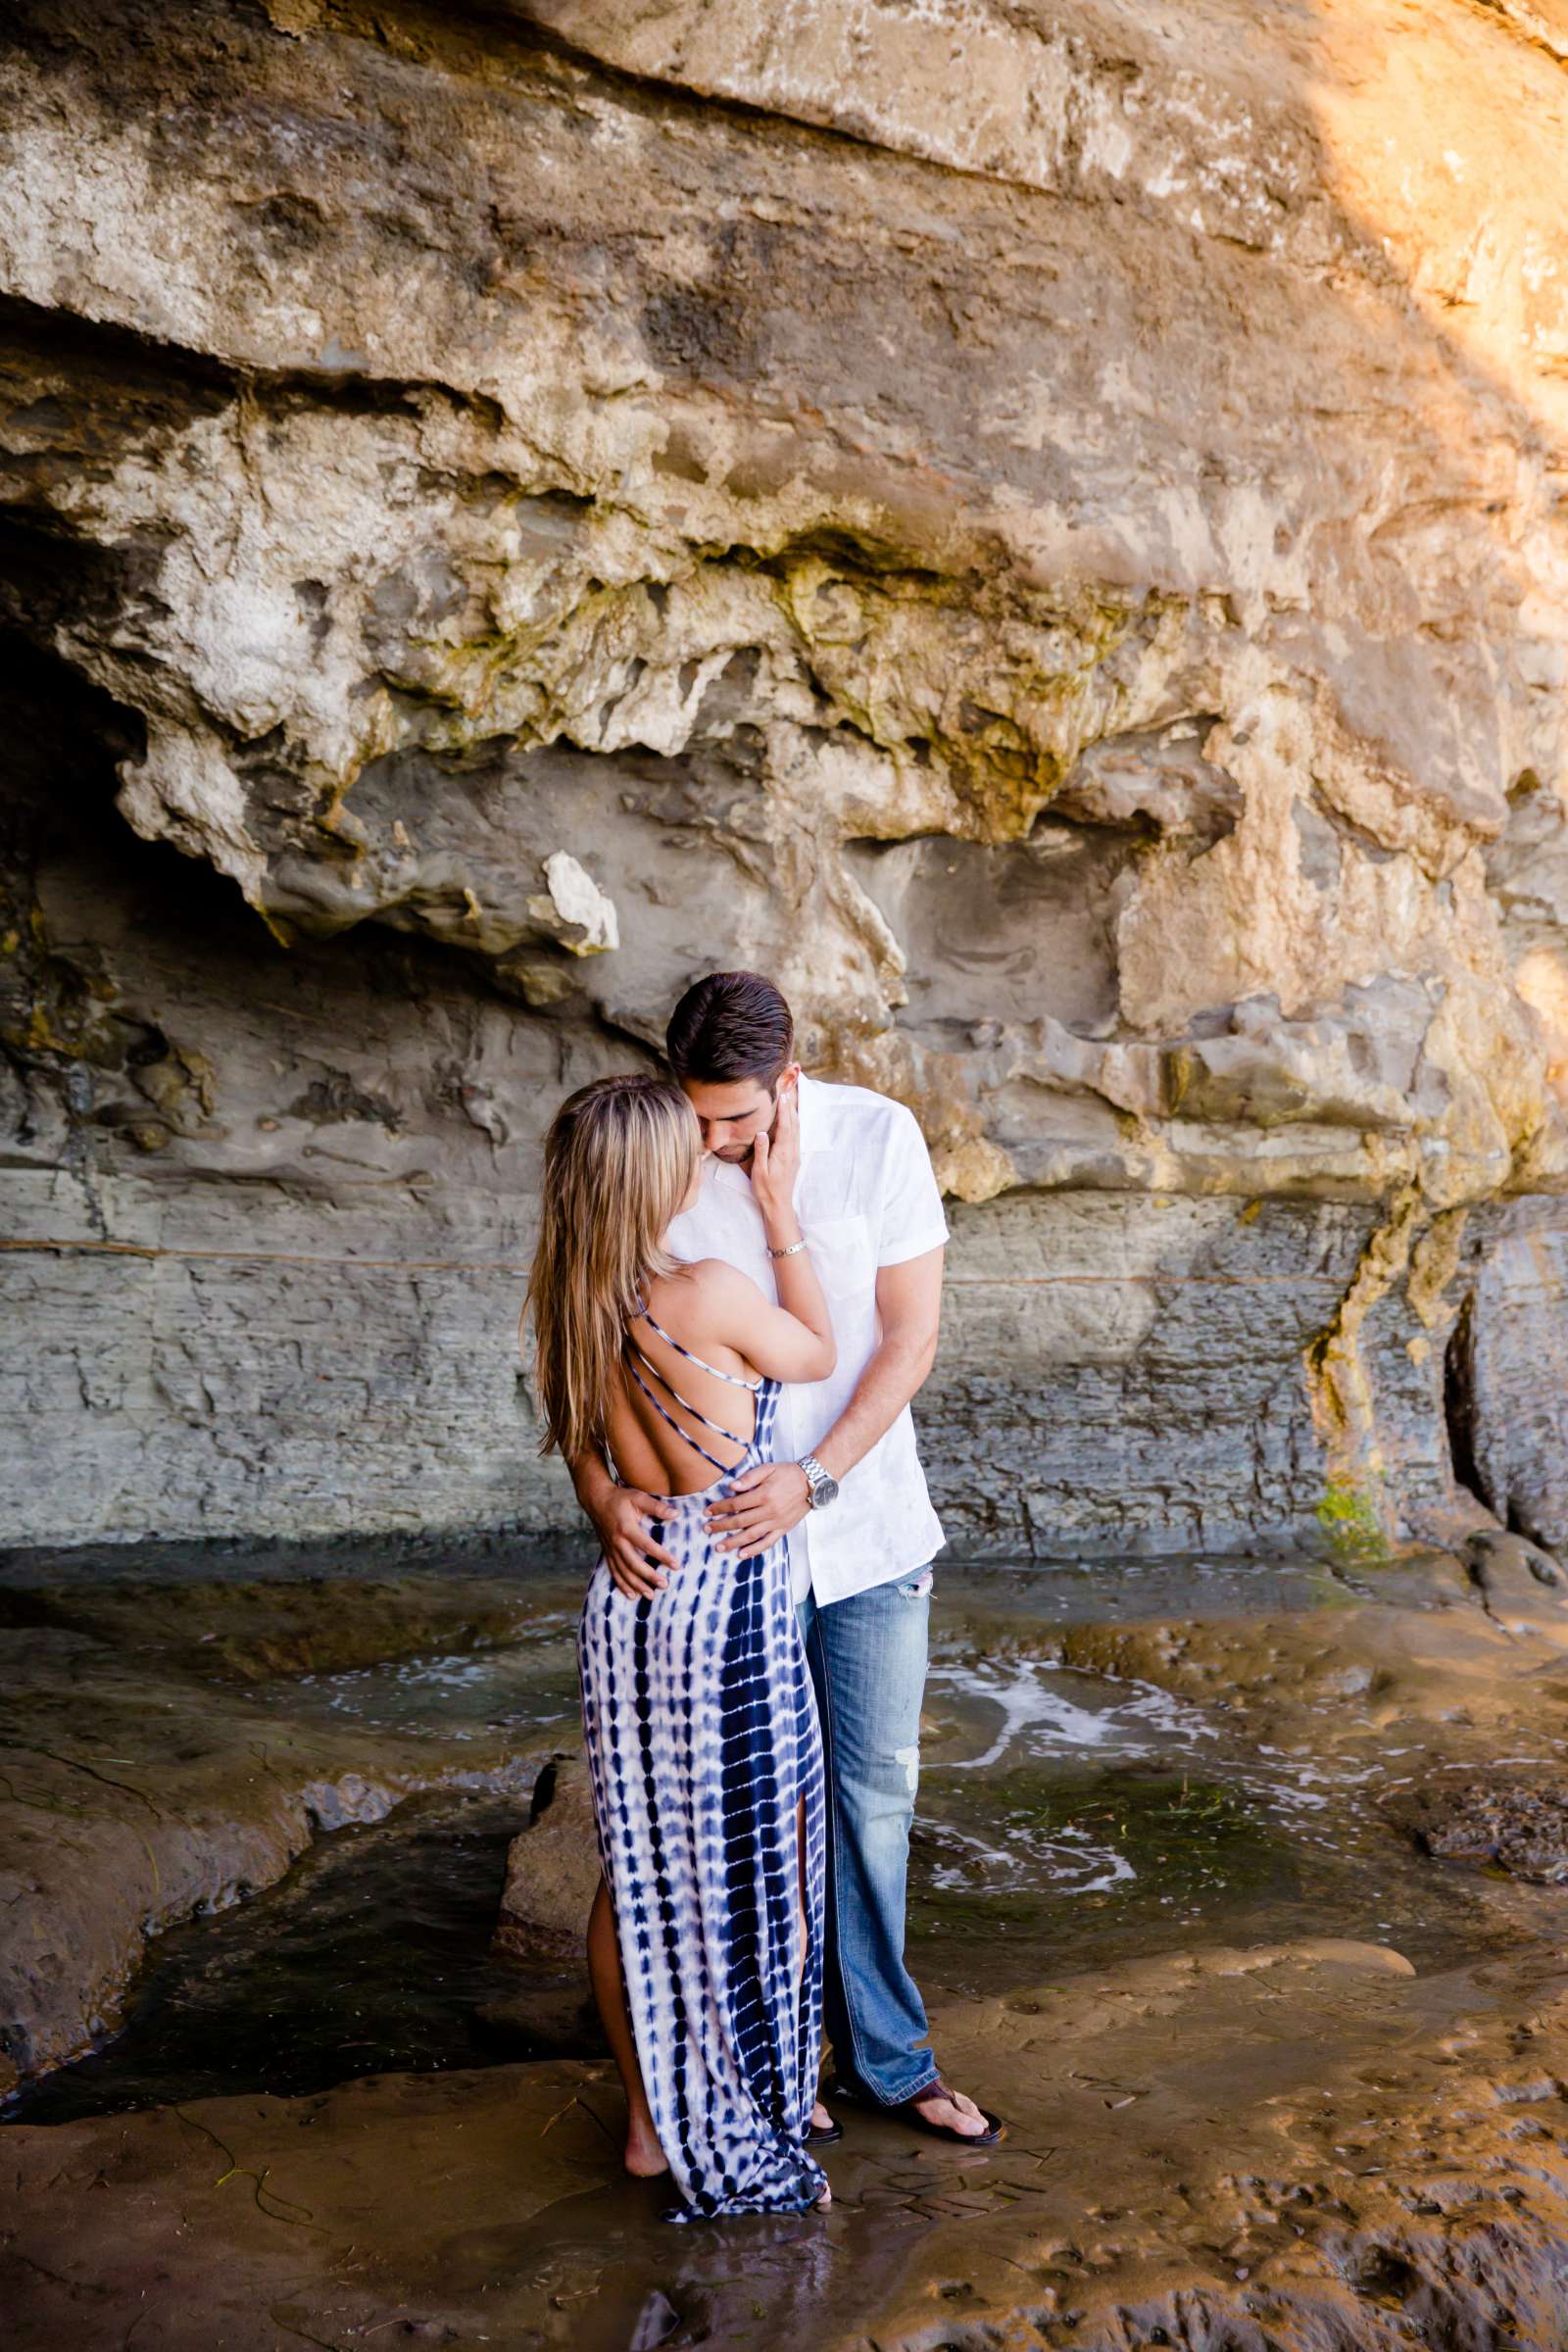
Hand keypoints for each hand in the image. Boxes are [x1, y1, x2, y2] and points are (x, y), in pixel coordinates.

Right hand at [588, 1483, 679, 1598]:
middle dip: (649, 1576)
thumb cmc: (620, 1499)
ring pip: (623, 1572)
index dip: (662, 1556)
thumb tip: (676, 1514)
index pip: (647, 1545)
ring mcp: (611, 1549)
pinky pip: (614, 1572)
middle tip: (664, 1585)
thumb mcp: (638, 1497)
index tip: (676, 1565)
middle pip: (634, 1564)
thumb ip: (657, 1507)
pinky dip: (622, 1585)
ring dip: (636, 1585)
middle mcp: (617, 1542)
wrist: (596, 1500)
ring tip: (650, 1595)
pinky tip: (631, 1595)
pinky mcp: (607, 1553)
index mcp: (627, 1528)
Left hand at [705, 1461, 812, 1554]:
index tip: (707, 1512)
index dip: (719, 1508)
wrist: (813, 1483)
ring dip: (733, 1542)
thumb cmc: (788, 1473)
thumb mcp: (769, 1468)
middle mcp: (769, 1511)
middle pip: (740, 1521)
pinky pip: (767, 1543)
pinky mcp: (784, 1529)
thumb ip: (750, 1477)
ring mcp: (776, 1522)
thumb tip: (731, 1487)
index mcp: (763, 1494)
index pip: (735, 1503)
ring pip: (751, 1535)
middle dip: (721, 1526)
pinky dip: (754, 1550)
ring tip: (719, 1547)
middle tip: (706, 1529)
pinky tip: (742, 1555)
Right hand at [748, 1080, 800, 1226]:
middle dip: (791, 1107)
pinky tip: (791, 1120)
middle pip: (794, 1124)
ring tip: (790, 1100)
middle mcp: (791, 1151)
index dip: (784, 1110)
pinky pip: (795, 1136)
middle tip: (787, 1091)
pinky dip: (793, 1123)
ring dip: (793, 1114)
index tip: (782, 1095)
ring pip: (796, 1129)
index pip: (785, 1126)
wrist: (779, 1205)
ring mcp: (794, 1154)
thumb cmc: (766, 1190)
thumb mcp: (759, 1171)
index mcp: (783, 1153)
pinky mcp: (793, 1158)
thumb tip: (761, 1132)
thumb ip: (761, 1151)